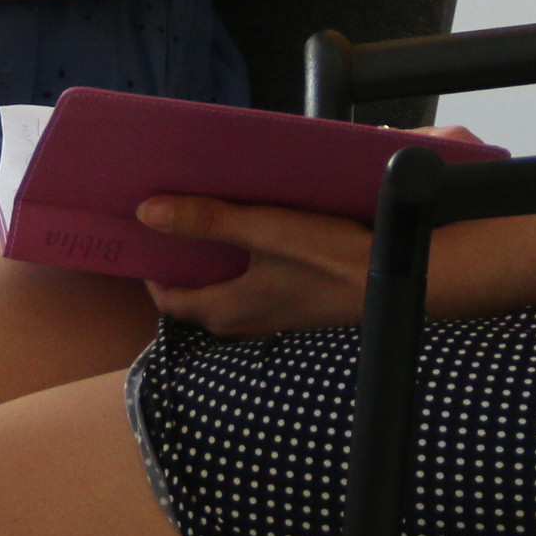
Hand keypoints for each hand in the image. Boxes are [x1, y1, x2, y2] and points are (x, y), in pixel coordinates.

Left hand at [136, 198, 370, 337]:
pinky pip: (251, 292)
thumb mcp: (262, 230)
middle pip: (195, 299)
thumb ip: (206, 221)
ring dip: (211, 267)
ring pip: (224, 295)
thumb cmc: (325, 257)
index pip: (169, 301)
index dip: (151, 273)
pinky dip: (239, 269)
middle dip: (180, 266)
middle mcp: (244, 323)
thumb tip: (146, 213)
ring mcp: (272, 319)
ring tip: (207, 226)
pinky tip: (251, 240)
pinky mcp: (294, 309)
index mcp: (227, 310)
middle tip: (172, 226)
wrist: (390, 278)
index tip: (146, 238)